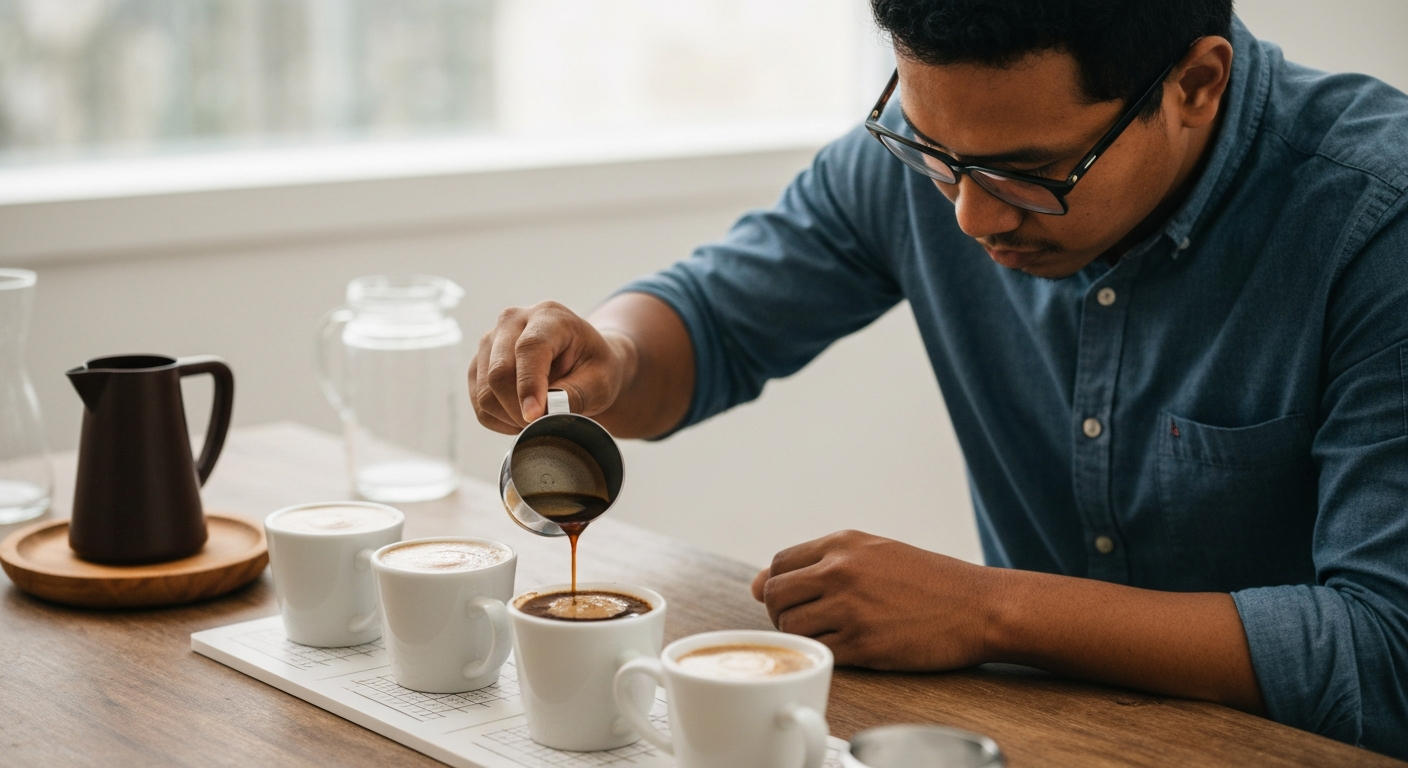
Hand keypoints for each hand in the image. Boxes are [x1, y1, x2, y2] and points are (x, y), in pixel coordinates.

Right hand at [469, 301, 634, 434]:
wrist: (582, 362)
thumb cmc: (594, 368)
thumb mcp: (599, 382)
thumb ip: (574, 395)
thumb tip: (543, 412)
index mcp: (549, 316)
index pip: (529, 349)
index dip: (529, 385)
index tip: (534, 417)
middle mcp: (513, 320)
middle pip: (498, 372)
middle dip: (518, 410)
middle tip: (542, 426)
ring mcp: (490, 339)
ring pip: (484, 391)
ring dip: (508, 417)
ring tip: (536, 420)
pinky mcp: (478, 362)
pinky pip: (477, 402)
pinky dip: (497, 419)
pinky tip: (520, 417)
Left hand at [750, 530, 994, 669]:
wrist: (979, 606)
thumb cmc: (928, 580)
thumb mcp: (875, 552)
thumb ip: (818, 562)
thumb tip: (755, 585)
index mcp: (843, 543)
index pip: (778, 564)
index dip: (776, 587)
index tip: (794, 601)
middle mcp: (841, 571)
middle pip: (775, 595)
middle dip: (780, 614)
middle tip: (806, 623)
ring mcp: (851, 608)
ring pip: (790, 627)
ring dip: (800, 637)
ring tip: (830, 636)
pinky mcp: (864, 644)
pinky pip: (818, 652)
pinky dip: (824, 655)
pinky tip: (847, 649)